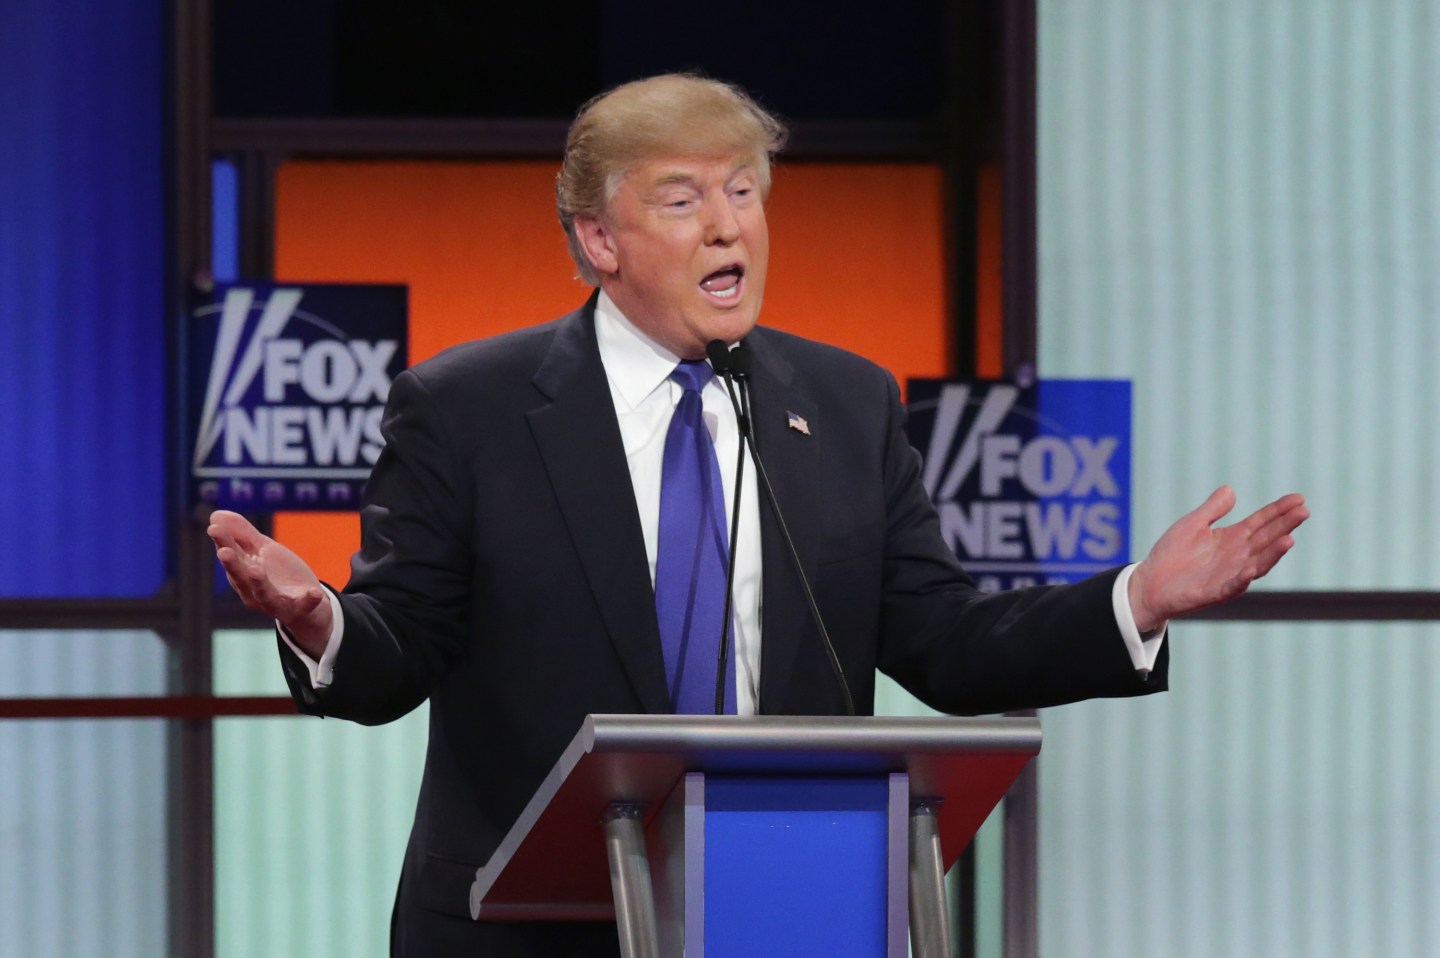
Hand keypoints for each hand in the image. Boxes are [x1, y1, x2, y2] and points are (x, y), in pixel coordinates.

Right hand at [207, 510, 333, 657]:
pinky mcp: (299, 609)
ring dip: (258, 583)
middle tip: (223, 551)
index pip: (231, 557)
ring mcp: (276, 603)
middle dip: (232, 565)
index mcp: (243, 576)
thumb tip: (215, 515)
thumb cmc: (277, 575)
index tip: (214, 528)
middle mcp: (254, 592)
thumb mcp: (262, 551)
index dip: (222, 543)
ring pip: (265, 595)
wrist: (307, 605)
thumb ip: (243, 534)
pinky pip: (304, 605)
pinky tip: (314, 593)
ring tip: (255, 570)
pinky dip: (309, 600)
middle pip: (241, 578)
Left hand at [1128, 486, 1308, 631]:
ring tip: (1288, 539)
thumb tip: (1230, 489)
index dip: (1279, 510)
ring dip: (1273, 554)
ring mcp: (1229, 575)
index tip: (1298, 498)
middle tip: (1304, 511)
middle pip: (1266, 539)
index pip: (1261, 522)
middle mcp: (1237, 557)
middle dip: (1285, 526)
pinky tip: (1250, 570)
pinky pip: (1231, 587)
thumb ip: (1212, 509)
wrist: (1151, 583)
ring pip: (1257, 564)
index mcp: (1232, 538)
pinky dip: (1241, 580)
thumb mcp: (1192, 525)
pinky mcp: (1214, 592)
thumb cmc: (1173, 554)